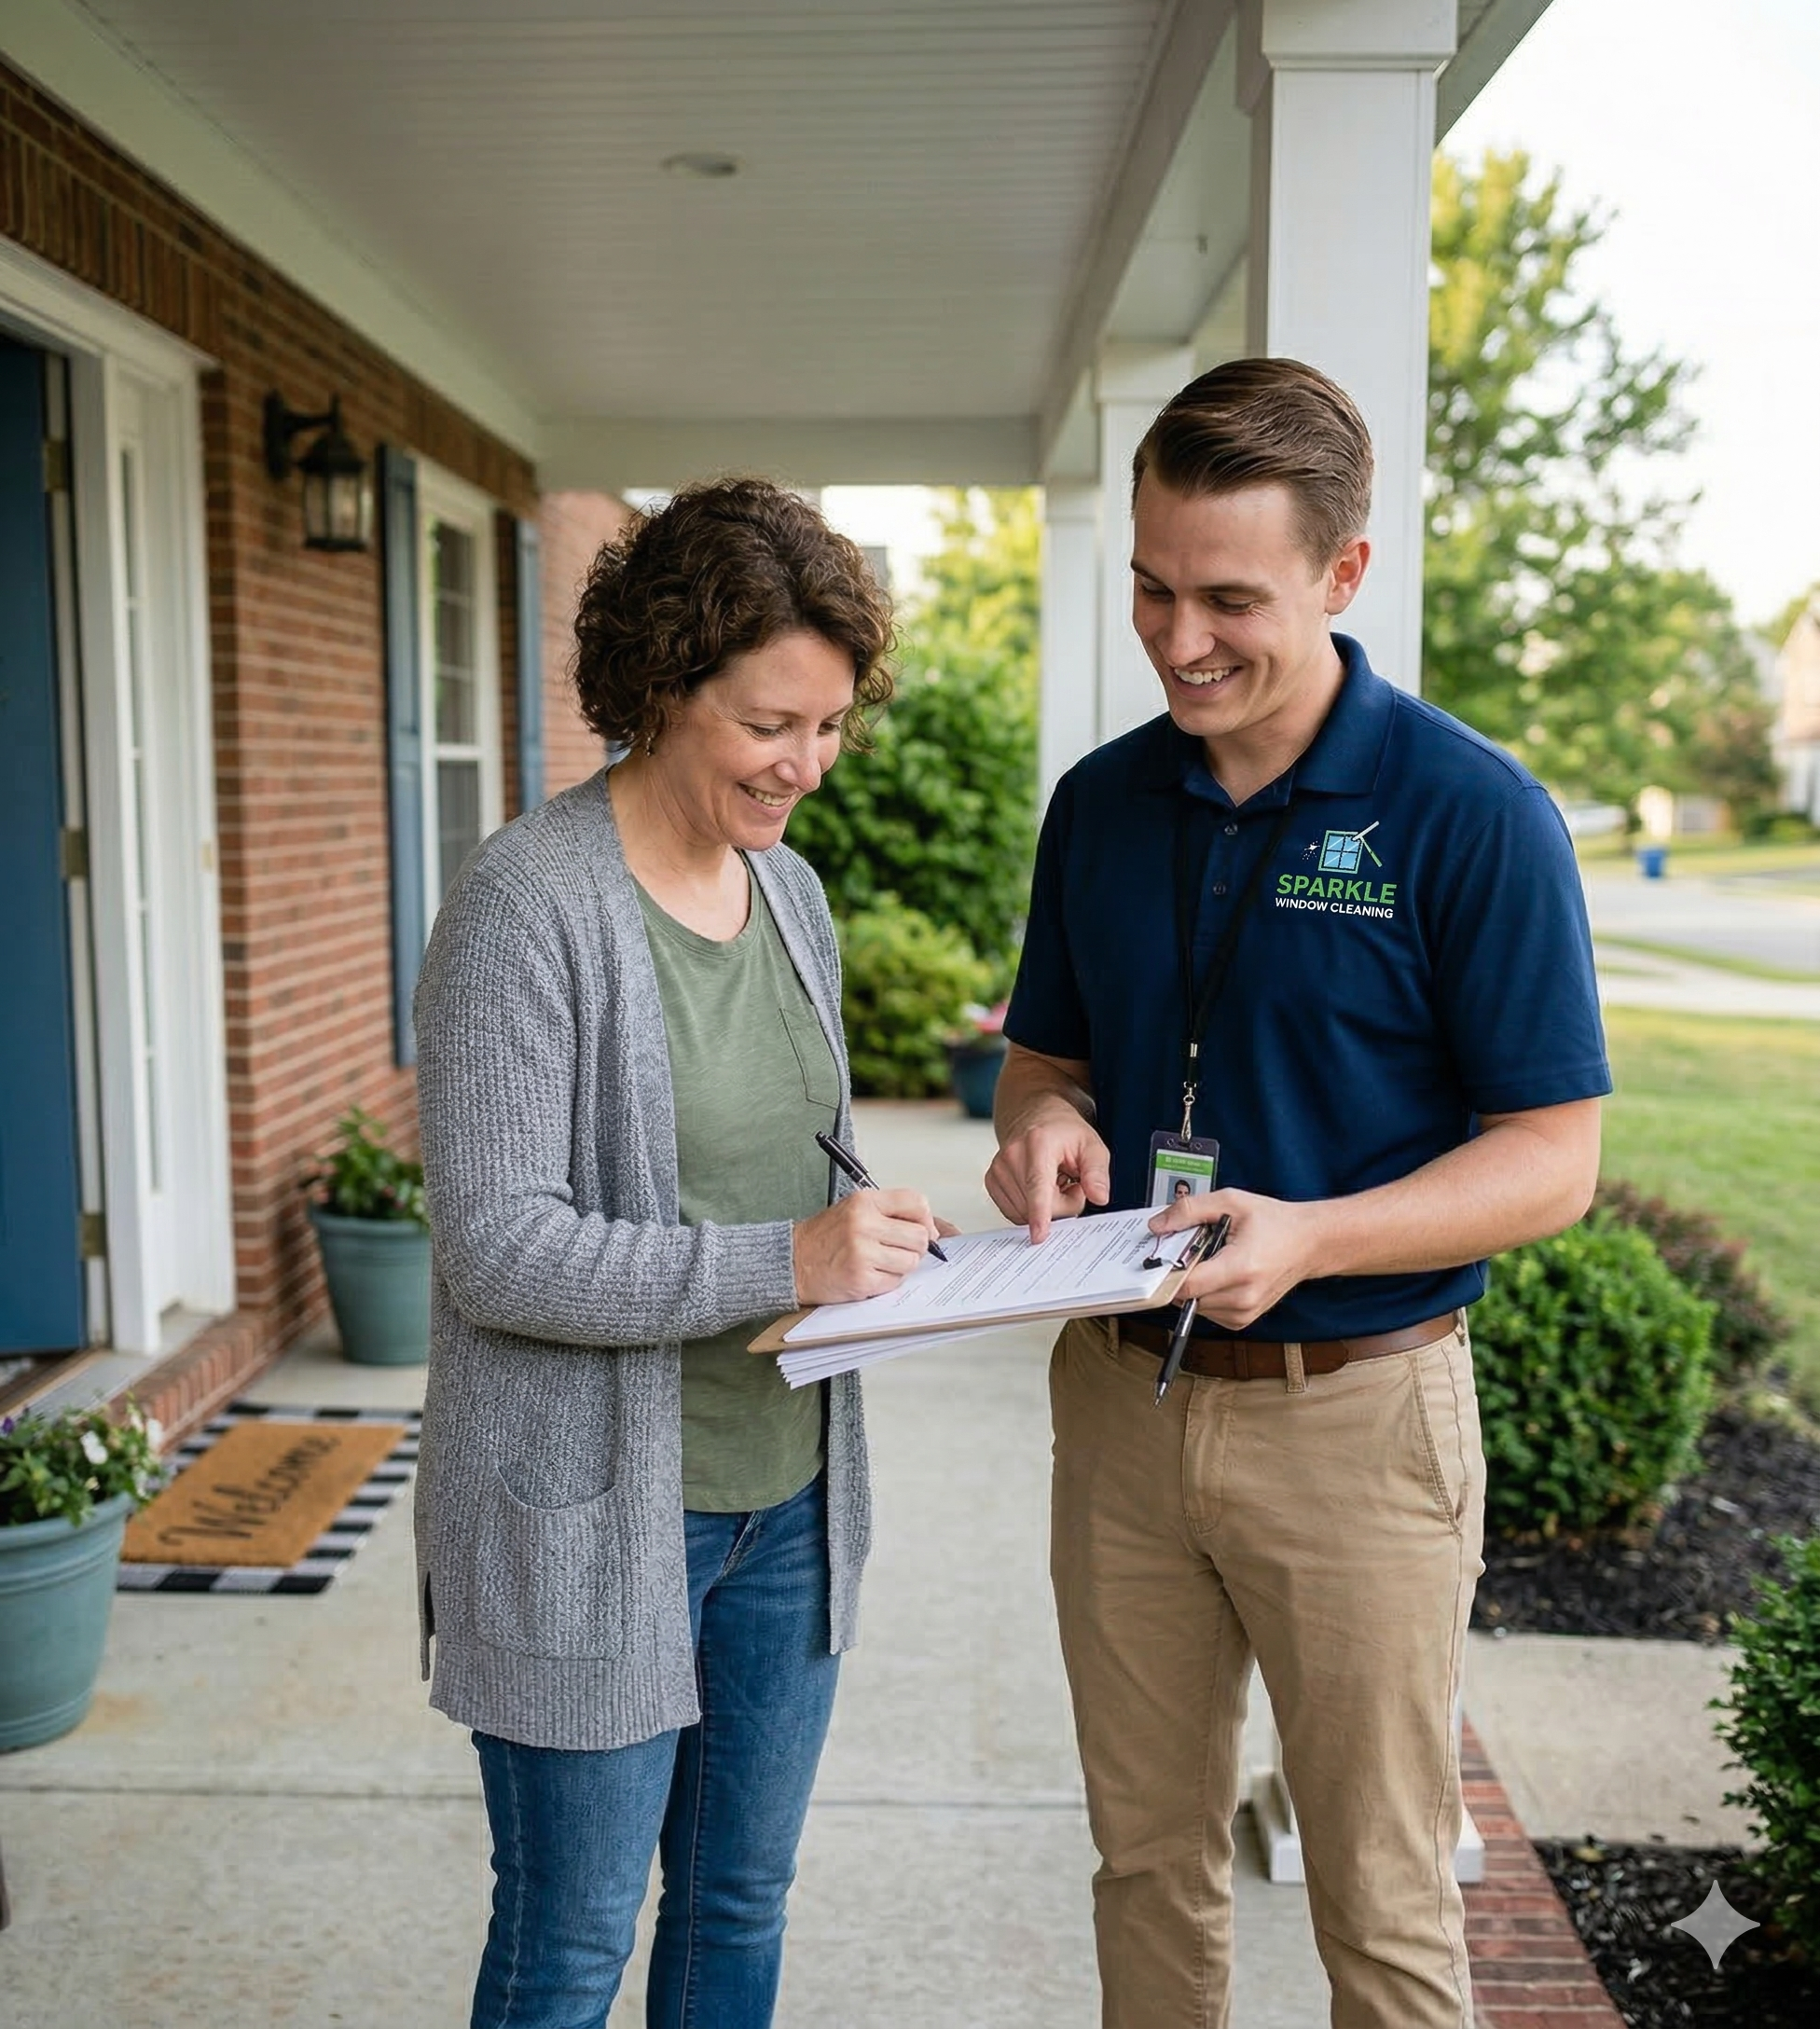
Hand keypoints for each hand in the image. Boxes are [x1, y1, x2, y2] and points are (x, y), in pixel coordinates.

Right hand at [793, 1189, 942, 1303]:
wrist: (792, 1261)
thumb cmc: (824, 1237)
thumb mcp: (854, 1209)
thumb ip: (889, 1212)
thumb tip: (932, 1228)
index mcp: (864, 1202)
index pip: (916, 1202)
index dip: (926, 1219)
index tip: (924, 1229)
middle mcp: (864, 1224)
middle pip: (920, 1236)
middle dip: (915, 1247)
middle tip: (899, 1250)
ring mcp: (862, 1252)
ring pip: (911, 1261)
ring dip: (901, 1266)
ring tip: (881, 1263)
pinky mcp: (861, 1278)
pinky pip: (895, 1282)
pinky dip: (887, 1281)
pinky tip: (870, 1274)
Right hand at [985, 1098, 1110, 1241]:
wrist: (1036, 1117)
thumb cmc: (1064, 1132)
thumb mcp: (1092, 1145)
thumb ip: (1097, 1172)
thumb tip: (1099, 1197)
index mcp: (1038, 1143)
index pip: (1038, 1184)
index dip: (1039, 1213)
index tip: (1039, 1236)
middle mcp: (1012, 1154)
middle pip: (1036, 1205)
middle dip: (1061, 1205)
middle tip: (1071, 1184)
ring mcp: (998, 1168)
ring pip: (1024, 1213)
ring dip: (1045, 1208)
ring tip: (1054, 1183)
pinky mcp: (992, 1180)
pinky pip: (1013, 1212)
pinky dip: (1030, 1208)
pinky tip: (1039, 1190)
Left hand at [1146, 1188, 1323, 1329]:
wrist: (1310, 1242)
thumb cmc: (1276, 1223)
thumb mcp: (1231, 1202)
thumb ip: (1189, 1211)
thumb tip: (1158, 1225)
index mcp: (1241, 1269)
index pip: (1186, 1284)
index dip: (1168, 1269)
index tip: (1162, 1255)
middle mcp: (1243, 1297)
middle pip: (1186, 1296)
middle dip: (1181, 1273)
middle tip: (1191, 1250)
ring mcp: (1245, 1312)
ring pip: (1194, 1305)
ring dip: (1194, 1284)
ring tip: (1211, 1260)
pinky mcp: (1243, 1319)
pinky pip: (1207, 1311)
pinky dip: (1206, 1293)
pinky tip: (1219, 1273)